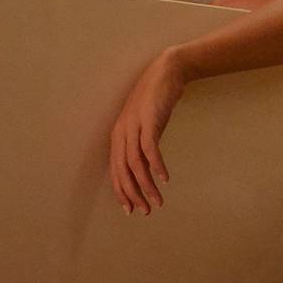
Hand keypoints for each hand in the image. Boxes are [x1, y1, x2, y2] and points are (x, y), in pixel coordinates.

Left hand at [110, 49, 187, 214]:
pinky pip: (150, 148)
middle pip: (123, 171)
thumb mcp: (146, 125)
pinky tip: (164, 178)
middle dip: (133, 194)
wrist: (166, 72)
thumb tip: (147, 169)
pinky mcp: (149, 120)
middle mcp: (122, 133)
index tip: (132, 209)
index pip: (116, 171)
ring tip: (158, 201)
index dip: (122, 192)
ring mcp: (134, 126)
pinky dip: (157, 165)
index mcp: (118, 136)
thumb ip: (142, 145)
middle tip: (145, 211)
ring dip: (147, 185)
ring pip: (136, 164)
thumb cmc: (156, 100)